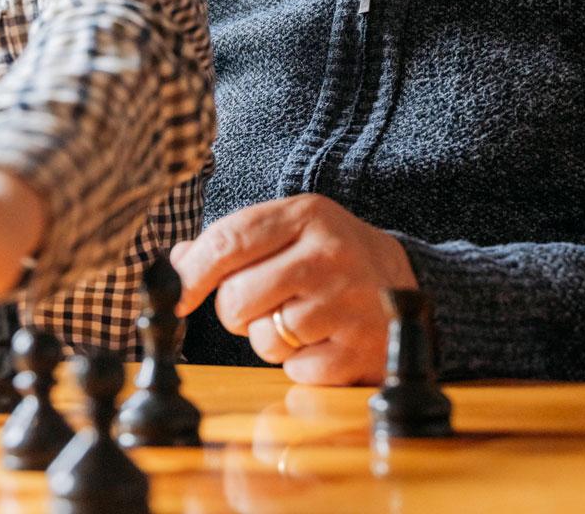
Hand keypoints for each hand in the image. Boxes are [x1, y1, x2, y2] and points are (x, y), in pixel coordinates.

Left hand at [171, 194, 416, 385]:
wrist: (407, 285)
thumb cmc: (331, 257)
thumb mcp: (290, 230)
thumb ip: (233, 241)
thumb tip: (177, 261)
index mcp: (307, 215)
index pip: (227, 241)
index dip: (191, 275)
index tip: (179, 297)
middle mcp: (329, 254)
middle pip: (236, 298)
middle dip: (237, 311)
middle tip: (264, 304)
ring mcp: (348, 302)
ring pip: (263, 338)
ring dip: (270, 339)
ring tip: (301, 321)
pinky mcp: (359, 348)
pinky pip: (295, 369)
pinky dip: (300, 364)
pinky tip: (324, 341)